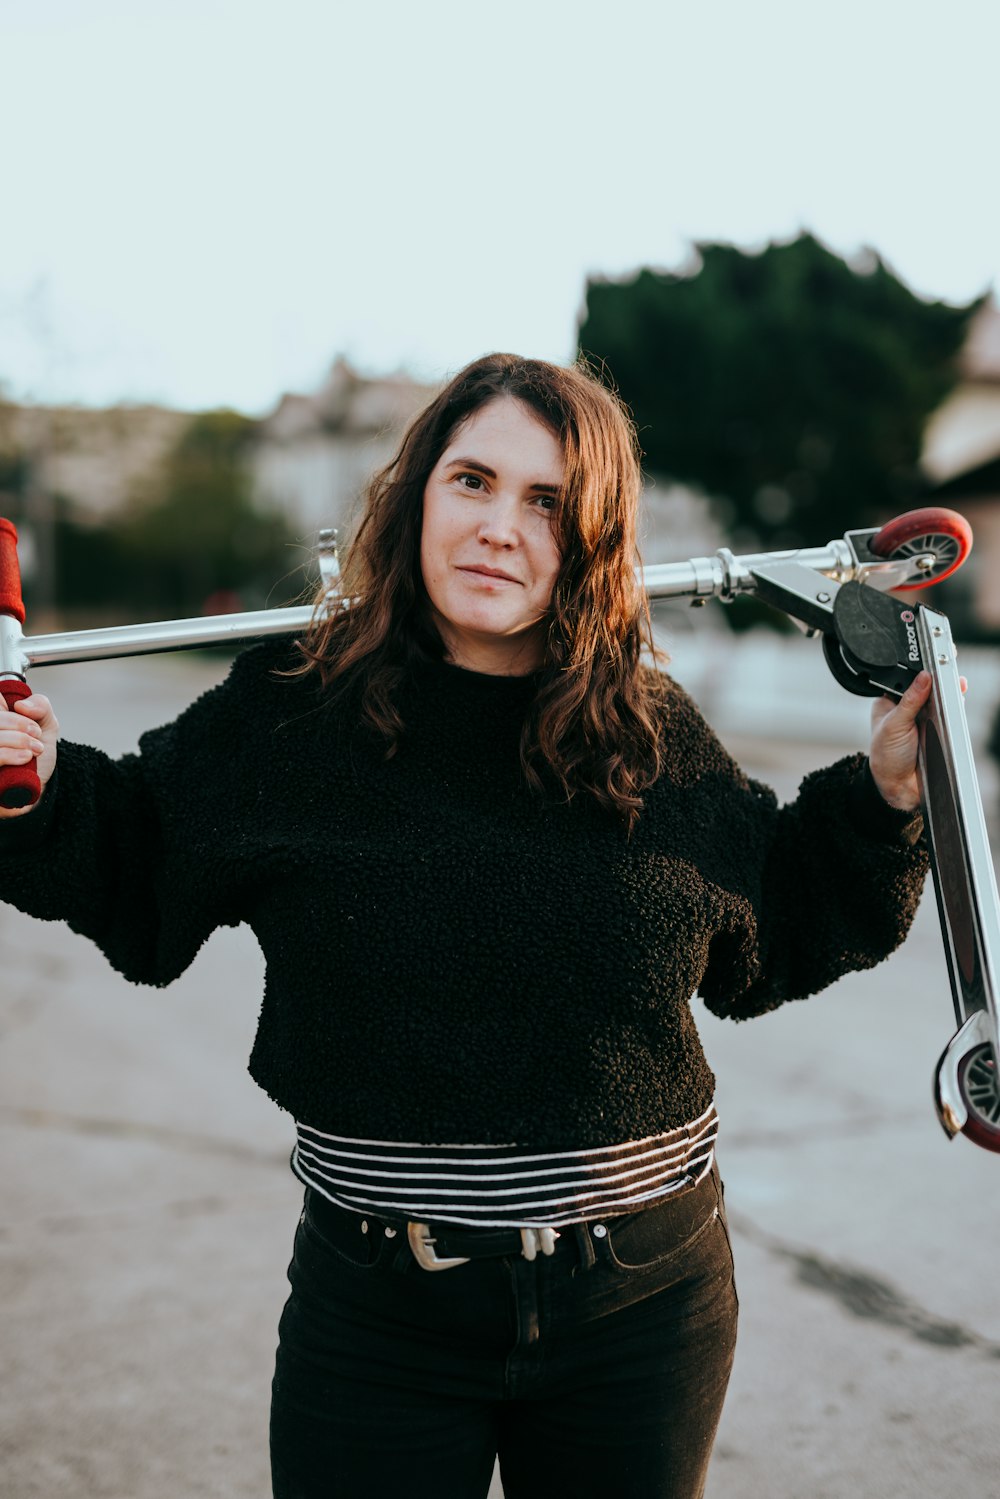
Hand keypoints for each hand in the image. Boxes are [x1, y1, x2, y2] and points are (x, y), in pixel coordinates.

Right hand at [0, 693, 58, 817]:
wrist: (38, 789)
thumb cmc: (37, 756)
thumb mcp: (46, 726)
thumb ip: (41, 707)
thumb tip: (21, 705)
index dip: (8, 709)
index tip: (27, 716)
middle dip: (19, 724)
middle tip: (37, 734)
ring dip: (19, 740)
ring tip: (35, 749)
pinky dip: (11, 754)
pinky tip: (26, 757)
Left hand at [869, 669, 968, 811]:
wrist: (898, 787)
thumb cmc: (885, 756)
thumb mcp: (894, 725)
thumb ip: (910, 701)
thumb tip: (924, 677)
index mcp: (891, 700)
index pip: (907, 676)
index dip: (919, 666)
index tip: (932, 653)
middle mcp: (909, 706)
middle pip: (928, 683)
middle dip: (939, 674)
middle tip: (948, 661)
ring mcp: (926, 717)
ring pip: (942, 696)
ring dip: (950, 687)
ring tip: (955, 679)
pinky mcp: (940, 728)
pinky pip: (952, 712)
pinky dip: (956, 704)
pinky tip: (958, 696)